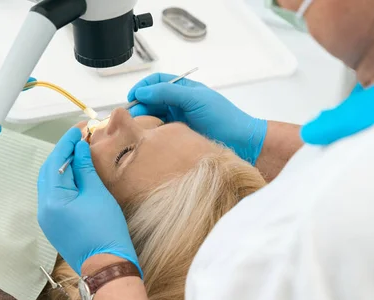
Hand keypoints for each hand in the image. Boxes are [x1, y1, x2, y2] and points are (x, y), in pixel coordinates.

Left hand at [37, 127, 139, 275]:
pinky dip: (63, 182)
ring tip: (79, 154)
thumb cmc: (105, 230)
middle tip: (79, 140)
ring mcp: (47, 219)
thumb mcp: (97, 194)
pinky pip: (54, 196)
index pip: (55, 161)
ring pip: (50, 184)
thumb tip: (79, 149)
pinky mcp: (54, 225)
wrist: (107, 265)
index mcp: (52, 199)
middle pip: (48, 171)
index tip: (78, 130)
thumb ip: (85, 169)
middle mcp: (43, 208)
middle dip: (62, 153)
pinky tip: (76, 176)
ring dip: (62, 167)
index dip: (67, 143)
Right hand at [128, 73, 267, 164]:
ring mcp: (177, 121)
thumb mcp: (195, 99)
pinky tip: (148, 139)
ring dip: (144, 122)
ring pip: (152, 118)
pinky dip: (151, 135)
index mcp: (183, 90)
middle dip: (139, 107)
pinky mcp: (177, 138)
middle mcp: (178, 104)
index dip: (143, 87)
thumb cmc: (224, 118)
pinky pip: (159, 134)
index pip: (156, 82)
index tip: (133, 97)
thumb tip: (143, 92)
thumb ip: (168, 93)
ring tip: (138, 129)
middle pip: (150, 101)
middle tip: (132, 117)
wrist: (241, 143)